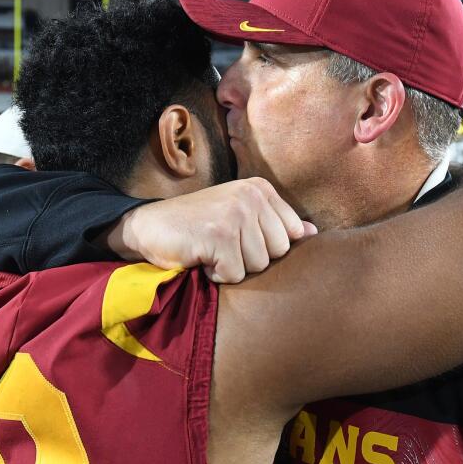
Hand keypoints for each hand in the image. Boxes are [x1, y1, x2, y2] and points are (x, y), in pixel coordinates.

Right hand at [109, 178, 317, 283]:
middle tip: (221, 245)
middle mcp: (251, 195)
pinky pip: (235, 274)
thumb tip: (313, 232)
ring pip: (258, 265)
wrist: (149, 226)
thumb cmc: (197, 226)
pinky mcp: (219, 234)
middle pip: (278, 252)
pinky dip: (215, 274)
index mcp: (260, 189)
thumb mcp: (240, 217)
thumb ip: (276, 223)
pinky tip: (200, 256)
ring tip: (210, 249)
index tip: (237, 238)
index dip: (264, 247)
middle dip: (250, 259)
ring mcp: (235, 213)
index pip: (291, 235)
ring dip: (231, 267)